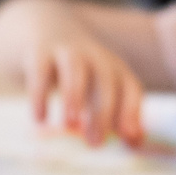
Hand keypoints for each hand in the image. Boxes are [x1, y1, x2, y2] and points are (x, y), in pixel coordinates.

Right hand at [26, 34, 147, 146]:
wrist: (48, 30)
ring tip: (69, 126)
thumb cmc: (83, 75)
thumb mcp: (102, 92)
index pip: (130, 87)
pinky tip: (39, 119)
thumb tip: (135, 143)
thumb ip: (119, 117)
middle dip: (103, 112)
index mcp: (115, 69)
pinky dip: (40, 95)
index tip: (126, 136)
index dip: (131, 111)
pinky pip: (40, 72)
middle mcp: (95, 58)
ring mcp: (68, 52)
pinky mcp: (39, 53)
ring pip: (75, 68)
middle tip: (95, 144)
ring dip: (74, 96)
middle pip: (105, 80)